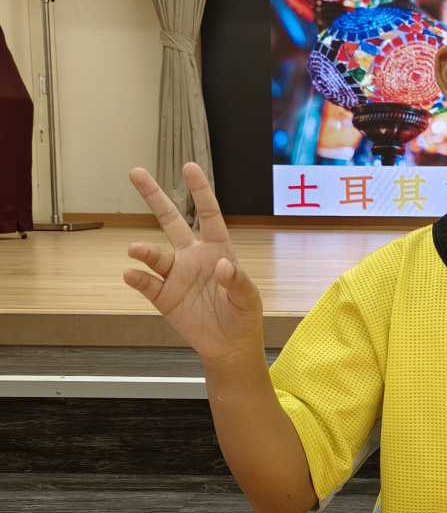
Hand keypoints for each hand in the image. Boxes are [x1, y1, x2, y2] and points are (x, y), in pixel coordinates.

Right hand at [124, 163, 263, 362]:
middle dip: (154, 197)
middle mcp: (193, 257)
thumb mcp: (248, 298)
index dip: (200, 191)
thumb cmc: (243, 315)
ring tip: (134, 249)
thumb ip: (238, 280)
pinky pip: (148, 284)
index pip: (209, 215)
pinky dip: (138, 279)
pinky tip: (131, 274)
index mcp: (218, 250)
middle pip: (171, 221)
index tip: (190, 167)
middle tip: (136, 173)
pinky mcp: (164, 297)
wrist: (229, 346)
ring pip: (155, 255)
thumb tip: (225, 265)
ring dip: (144, 250)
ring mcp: (176, 276)